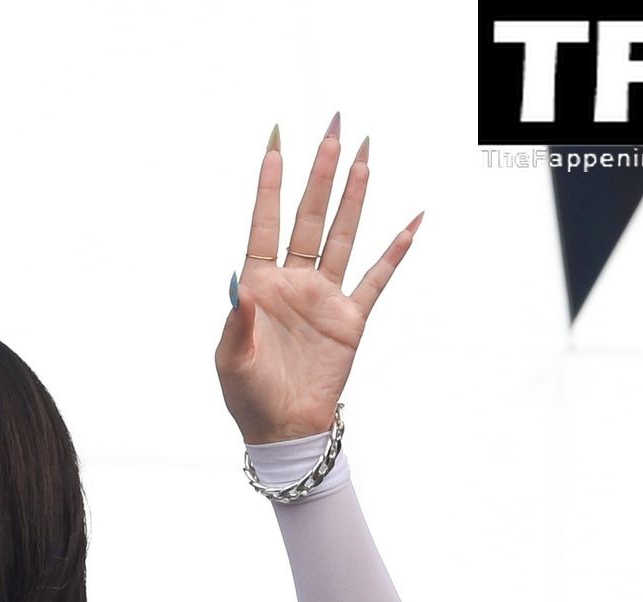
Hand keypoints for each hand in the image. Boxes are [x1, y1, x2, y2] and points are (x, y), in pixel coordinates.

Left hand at [215, 117, 421, 443]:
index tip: (276, 141)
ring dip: (353, 197)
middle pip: (309, 217)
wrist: (283, 432)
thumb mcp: (231, 362)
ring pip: (342, 236)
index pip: (265, 223)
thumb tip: (238, 286)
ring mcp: (324, 297)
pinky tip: (411, 222)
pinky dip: (395, 253)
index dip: (271, 185)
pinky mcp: (350, 320)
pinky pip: (377, 279)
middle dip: (320, 173)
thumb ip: (236, 322)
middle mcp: (294, 281)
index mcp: (259, 284)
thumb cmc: (248, 397)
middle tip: (332, 128)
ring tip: (364, 156)